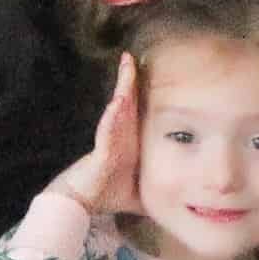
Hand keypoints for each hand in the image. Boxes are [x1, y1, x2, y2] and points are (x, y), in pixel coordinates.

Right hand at [45, 56, 143, 220]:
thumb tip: (178, 202)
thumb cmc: (107, 194)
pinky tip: (118, 102)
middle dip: (130, 79)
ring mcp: (108, 140)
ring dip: (122, 88)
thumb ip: (155, 192)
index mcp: (127, 141)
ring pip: (117, 109)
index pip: (136, 111)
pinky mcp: (101, 151)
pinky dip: (113, 116)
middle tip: (133, 57)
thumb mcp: (139, 193)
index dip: (141, 92)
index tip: (151, 72)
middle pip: (126, 102)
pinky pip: (107, 130)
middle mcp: (117, 135)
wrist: (80, 202)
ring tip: (127, 67)